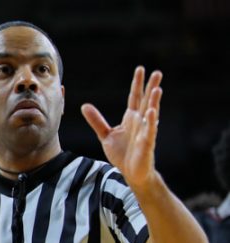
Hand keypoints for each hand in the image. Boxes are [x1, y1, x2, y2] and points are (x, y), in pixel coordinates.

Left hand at [81, 66, 161, 187]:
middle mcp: (140, 122)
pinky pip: (149, 131)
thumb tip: (84, 106)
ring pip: (151, 113)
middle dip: (151, 87)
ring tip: (157, 88)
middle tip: (157, 72)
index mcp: (131, 119)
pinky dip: (150, 122)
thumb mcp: (105, 135)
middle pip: (146, 101)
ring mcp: (145, 132)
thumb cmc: (122, 154)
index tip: (140, 69)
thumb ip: (96, 121)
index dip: (137, 84)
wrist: (131, 173)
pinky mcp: (146, 144)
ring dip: (154, 101)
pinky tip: (151, 112)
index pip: (134, 97)